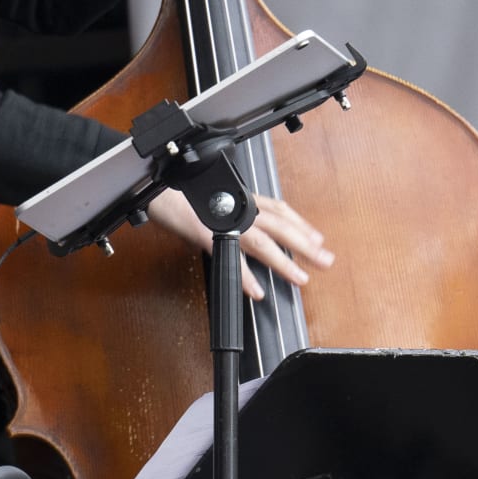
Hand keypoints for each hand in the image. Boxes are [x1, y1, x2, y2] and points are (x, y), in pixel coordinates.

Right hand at [147, 186, 331, 301]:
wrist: (151, 187)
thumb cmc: (177, 192)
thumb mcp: (212, 199)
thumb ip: (231, 214)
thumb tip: (243, 232)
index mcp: (239, 197)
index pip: (278, 209)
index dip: (300, 224)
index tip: (317, 239)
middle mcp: (236, 207)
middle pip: (279, 226)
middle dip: (305, 244)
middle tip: (326, 260)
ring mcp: (222, 221)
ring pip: (261, 242)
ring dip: (283, 262)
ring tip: (300, 279)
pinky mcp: (205, 233)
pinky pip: (229, 258)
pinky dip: (244, 277)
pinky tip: (256, 291)